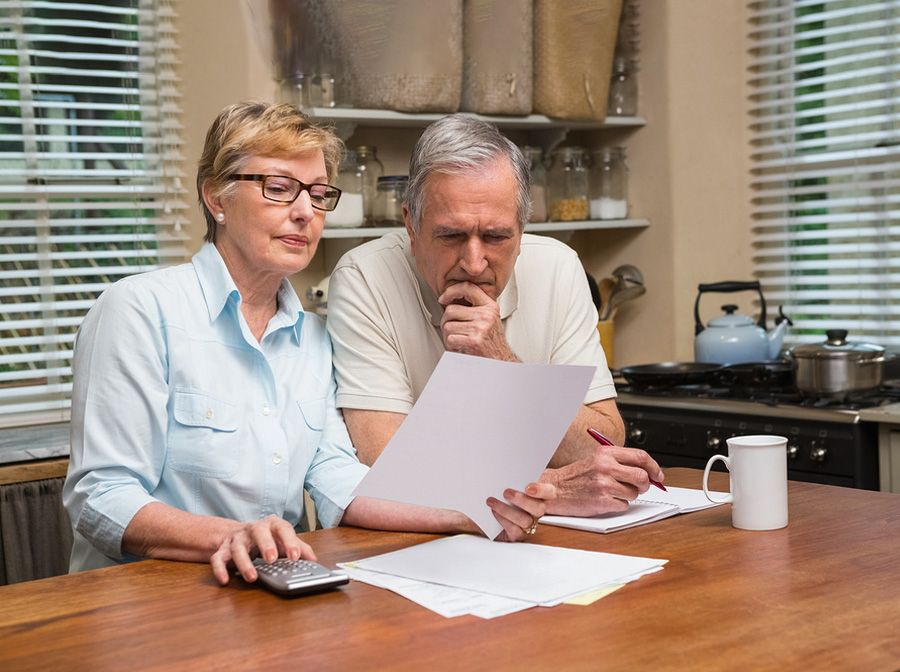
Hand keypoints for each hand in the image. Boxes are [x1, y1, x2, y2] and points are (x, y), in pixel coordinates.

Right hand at [209, 515, 315, 585]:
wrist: (238, 534)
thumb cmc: (266, 539)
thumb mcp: (283, 540)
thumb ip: (299, 548)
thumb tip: (313, 560)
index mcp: (272, 525)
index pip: (282, 528)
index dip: (289, 541)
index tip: (295, 557)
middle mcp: (253, 529)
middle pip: (258, 531)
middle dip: (265, 544)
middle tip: (271, 559)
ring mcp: (237, 539)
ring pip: (238, 548)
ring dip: (244, 562)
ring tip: (252, 577)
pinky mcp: (222, 550)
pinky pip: (218, 558)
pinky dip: (220, 569)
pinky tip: (225, 579)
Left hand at [438, 282, 516, 359]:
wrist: (501, 360)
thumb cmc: (492, 342)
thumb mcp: (488, 319)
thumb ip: (475, 308)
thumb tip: (450, 300)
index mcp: (490, 306)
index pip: (468, 288)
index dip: (451, 291)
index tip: (443, 299)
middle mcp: (486, 315)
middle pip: (451, 310)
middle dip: (446, 322)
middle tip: (451, 330)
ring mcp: (480, 327)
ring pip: (448, 325)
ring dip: (448, 336)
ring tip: (457, 340)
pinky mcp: (474, 340)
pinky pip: (450, 339)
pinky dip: (451, 346)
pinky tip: (459, 348)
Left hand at [487, 481, 555, 541]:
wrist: (494, 513)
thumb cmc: (507, 492)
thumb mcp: (515, 482)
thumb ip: (518, 478)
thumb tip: (508, 469)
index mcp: (543, 495)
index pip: (550, 492)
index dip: (542, 491)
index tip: (528, 487)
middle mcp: (539, 511)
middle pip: (539, 509)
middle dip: (522, 501)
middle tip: (506, 492)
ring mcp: (530, 525)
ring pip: (525, 521)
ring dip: (506, 510)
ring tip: (492, 501)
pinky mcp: (519, 535)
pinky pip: (515, 531)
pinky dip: (503, 520)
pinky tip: (494, 512)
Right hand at [542, 444, 663, 516]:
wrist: (556, 489)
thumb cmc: (577, 476)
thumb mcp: (597, 460)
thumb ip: (621, 462)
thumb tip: (648, 471)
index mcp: (606, 453)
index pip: (640, 456)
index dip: (654, 467)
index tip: (658, 475)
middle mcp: (606, 467)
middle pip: (642, 476)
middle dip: (645, 484)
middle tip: (640, 487)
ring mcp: (604, 484)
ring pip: (634, 493)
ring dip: (628, 496)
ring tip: (613, 492)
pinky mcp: (602, 501)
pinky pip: (624, 505)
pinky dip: (618, 505)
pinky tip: (606, 500)